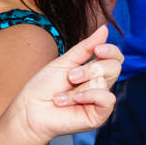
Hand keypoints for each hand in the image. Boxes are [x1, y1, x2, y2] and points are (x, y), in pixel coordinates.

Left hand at [9, 26, 122, 144]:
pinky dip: (88, 96)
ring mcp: (99, 101)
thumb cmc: (44, 86)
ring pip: (104, 82)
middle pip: (114, 67)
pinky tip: (73, 100)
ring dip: (79, 87)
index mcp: (93, 71)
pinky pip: (107, 99)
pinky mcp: (98, 116)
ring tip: (62, 96)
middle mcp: (99, 86)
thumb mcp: (65, 61)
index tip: (98, 49)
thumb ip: (86, 47)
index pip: (115, 57)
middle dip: (90, 69)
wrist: (30, 109)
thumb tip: (105, 29)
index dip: (111, 50)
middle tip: (70, 77)